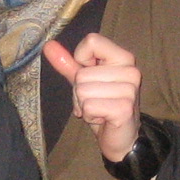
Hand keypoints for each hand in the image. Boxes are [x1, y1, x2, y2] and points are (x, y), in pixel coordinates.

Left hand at [44, 33, 141, 161]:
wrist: (121, 138)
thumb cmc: (102, 106)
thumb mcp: (84, 81)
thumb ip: (68, 63)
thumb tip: (48, 46)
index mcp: (123, 58)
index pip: (92, 41)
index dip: (81, 60)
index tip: (91, 77)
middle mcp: (131, 71)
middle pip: (82, 73)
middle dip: (80, 92)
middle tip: (96, 101)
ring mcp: (129, 90)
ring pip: (83, 90)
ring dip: (84, 105)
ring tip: (99, 110)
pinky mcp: (124, 108)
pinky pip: (88, 106)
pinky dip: (89, 115)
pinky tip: (102, 119)